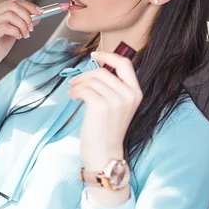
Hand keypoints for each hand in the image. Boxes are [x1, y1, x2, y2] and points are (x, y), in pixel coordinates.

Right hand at [0, 0, 42, 75]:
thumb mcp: (14, 33)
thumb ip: (23, 24)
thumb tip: (38, 17)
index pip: (13, 1)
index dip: (28, 6)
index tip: (40, 12)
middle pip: (12, 5)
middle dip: (26, 15)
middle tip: (31, 27)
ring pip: (9, 15)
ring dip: (22, 25)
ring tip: (25, 35)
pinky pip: (4, 27)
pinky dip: (15, 31)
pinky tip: (18, 37)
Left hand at [68, 51, 141, 171]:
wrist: (104, 153)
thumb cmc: (106, 130)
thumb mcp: (117, 106)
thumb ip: (112, 88)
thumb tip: (95, 69)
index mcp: (136, 92)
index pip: (125, 64)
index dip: (108, 56)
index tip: (94, 54)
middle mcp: (129, 95)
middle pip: (103, 71)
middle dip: (85, 75)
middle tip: (74, 82)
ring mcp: (117, 100)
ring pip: (92, 80)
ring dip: (78, 84)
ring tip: (72, 92)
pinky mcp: (102, 106)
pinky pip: (84, 89)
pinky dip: (75, 91)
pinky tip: (73, 97)